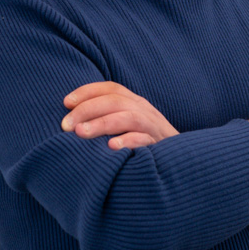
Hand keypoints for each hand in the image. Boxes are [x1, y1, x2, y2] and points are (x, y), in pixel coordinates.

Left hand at [61, 81, 179, 149]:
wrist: (183, 160)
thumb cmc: (146, 144)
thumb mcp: (128, 125)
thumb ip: (108, 119)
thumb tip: (73, 123)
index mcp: (134, 102)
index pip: (110, 88)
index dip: (87, 91)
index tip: (66, 102)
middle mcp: (144, 110)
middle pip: (114, 101)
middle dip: (87, 110)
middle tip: (65, 125)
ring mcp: (153, 127)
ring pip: (127, 117)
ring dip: (101, 124)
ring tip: (79, 134)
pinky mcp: (160, 145)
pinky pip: (144, 140)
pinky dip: (128, 142)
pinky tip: (111, 149)